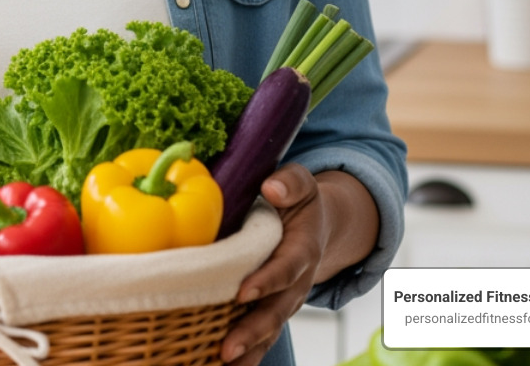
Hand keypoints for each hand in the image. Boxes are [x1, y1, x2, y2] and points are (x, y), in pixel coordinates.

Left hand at [219, 165, 328, 365]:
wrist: (312, 225)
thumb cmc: (296, 200)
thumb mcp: (299, 183)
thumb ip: (291, 183)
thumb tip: (273, 188)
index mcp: (301, 250)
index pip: (285, 269)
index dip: (266, 281)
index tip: (243, 293)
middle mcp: (295, 282)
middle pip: (275, 311)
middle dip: (252, 330)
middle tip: (227, 348)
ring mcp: (284, 301)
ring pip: (268, 331)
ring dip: (248, 350)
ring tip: (222, 363)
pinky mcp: (270, 310)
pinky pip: (260, 338)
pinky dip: (244, 356)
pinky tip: (216, 365)